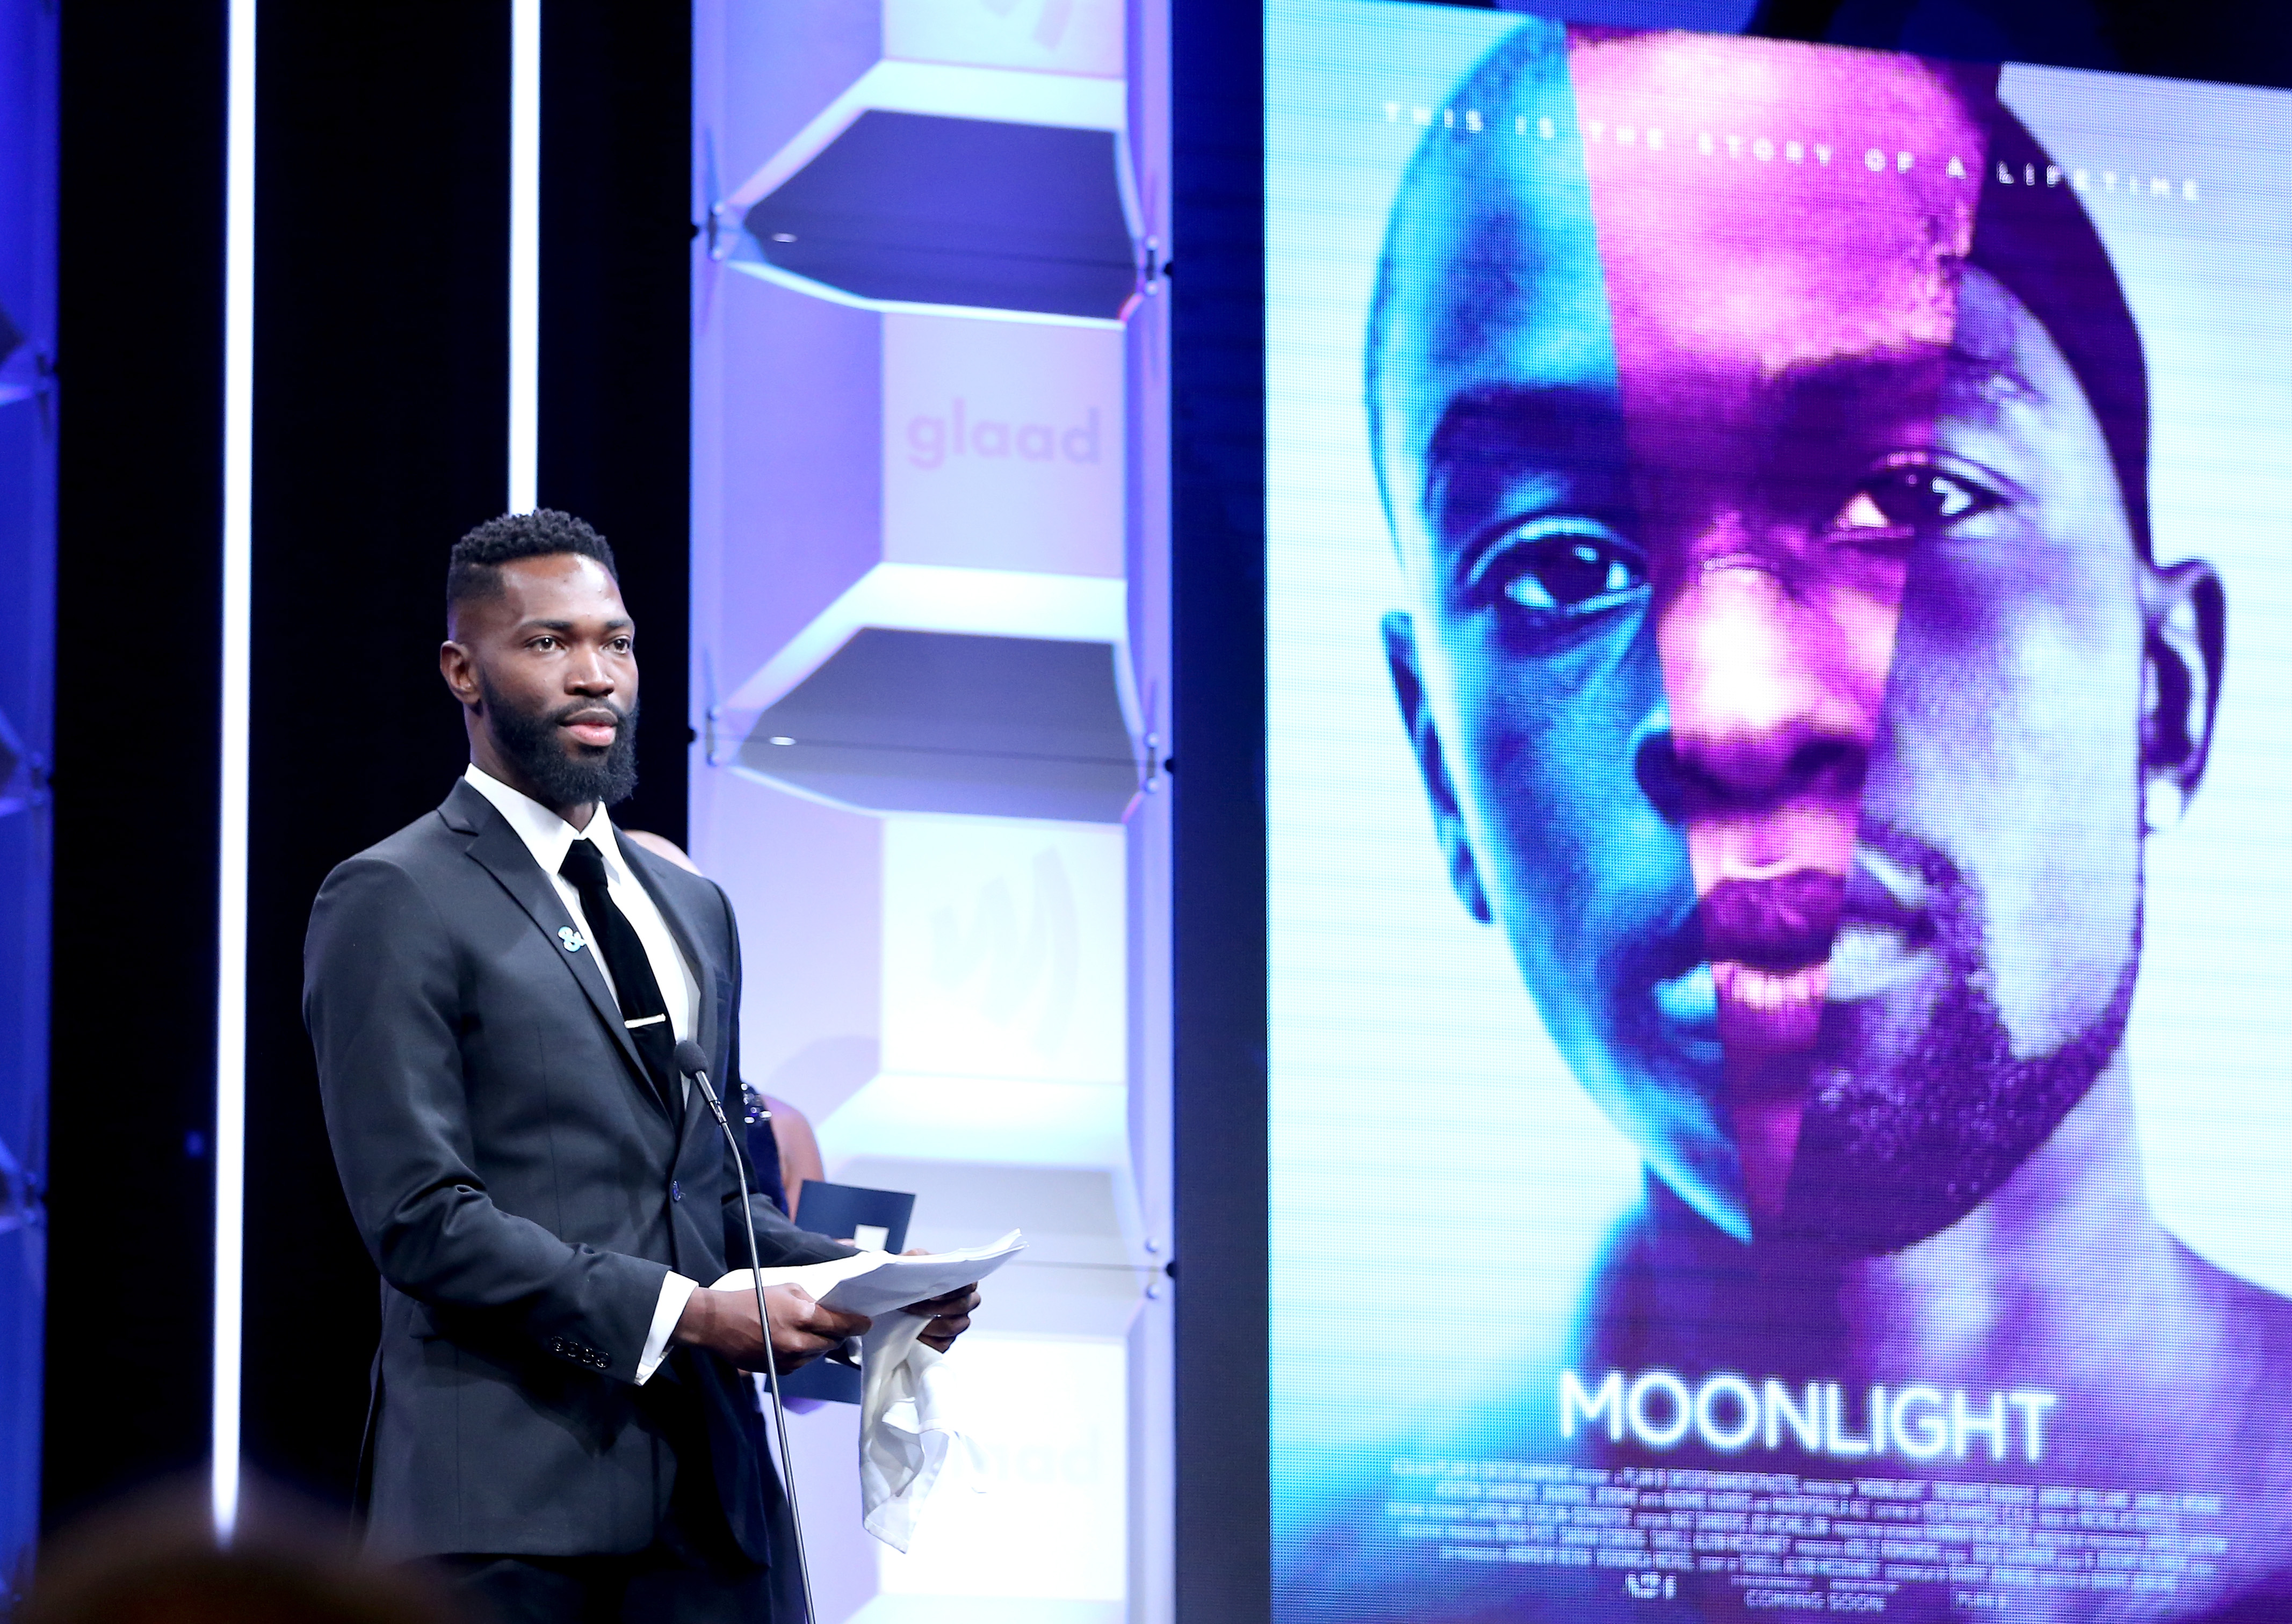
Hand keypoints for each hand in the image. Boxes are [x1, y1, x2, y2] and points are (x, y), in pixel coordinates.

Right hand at [674, 1283, 871, 1372]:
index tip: (866, 1323)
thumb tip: (830, 1310)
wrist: (718, 1323)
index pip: (841, 1325)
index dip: (857, 1324)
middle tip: (835, 1324)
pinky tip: (793, 1341)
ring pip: (818, 1354)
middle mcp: (798, 1341)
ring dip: (819, 1344)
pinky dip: (804, 1354)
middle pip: (833, 1342)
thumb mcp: (786, 1289)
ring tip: (808, 1331)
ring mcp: (788, 1359)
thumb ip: (811, 1301)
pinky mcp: (779, 1370)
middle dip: (837, 1333)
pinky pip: (803, 1363)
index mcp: (802, 1316)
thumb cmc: (751, 1300)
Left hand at [899, 1250, 978, 1352]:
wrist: (888, 1300)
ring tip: (912, 1320)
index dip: (954, 1290)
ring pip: (956, 1326)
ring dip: (932, 1324)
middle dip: (938, 1307)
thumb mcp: (906, 1263)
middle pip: (965, 1306)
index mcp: (958, 1282)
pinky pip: (944, 1344)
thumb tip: (922, 1262)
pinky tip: (915, 1335)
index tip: (932, 1293)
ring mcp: (955, 1323)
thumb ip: (916, 1257)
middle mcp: (962, 1302)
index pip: (970, 1284)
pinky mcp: (944, 1341)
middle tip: (914, 1306)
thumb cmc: (903, 1280)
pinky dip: (929, 1340)